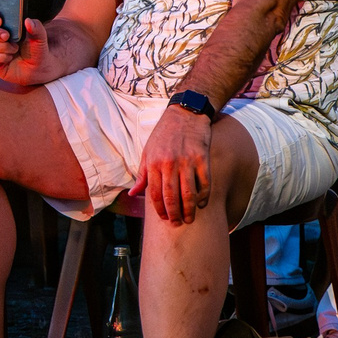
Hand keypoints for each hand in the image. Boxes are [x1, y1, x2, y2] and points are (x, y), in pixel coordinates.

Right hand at [0, 6, 44, 86]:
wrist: (38, 68)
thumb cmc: (36, 49)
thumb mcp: (40, 37)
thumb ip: (37, 28)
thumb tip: (28, 21)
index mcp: (2, 22)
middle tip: (7, 36)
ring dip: (1, 47)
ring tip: (15, 49)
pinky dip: (2, 57)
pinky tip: (10, 57)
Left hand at [136, 101, 214, 225]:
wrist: (185, 113)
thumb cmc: (164, 134)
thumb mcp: (147, 152)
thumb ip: (142, 175)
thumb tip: (132, 194)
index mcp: (153, 163)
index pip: (154, 194)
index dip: (159, 210)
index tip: (163, 219)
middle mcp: (169, 164)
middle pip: (172, 197)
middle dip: (174, 215)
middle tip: (177, 224)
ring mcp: (187, 161)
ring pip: (189, 194)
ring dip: (189, 210)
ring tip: (189, 219)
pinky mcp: (202, 158)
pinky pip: (205, 184)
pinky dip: (204, 197)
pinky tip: (202, 204)